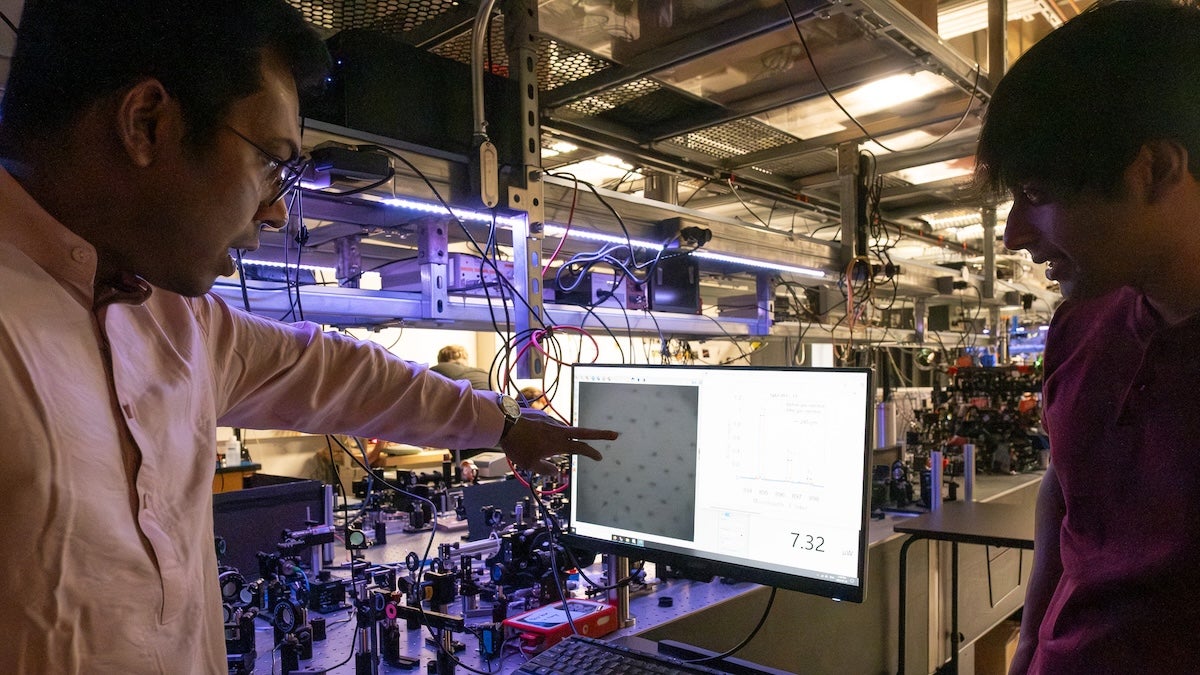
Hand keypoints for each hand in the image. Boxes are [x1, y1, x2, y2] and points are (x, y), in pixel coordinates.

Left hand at [498, 408, 616, 474]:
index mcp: (558, 442)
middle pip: (584, 431)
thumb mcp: (530, 464)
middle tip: (614, 434)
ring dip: (560, 438)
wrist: (503, 422)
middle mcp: (558, 429)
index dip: (592, 453)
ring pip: (562, 431)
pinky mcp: (541, 416)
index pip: (580, 448)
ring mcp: (550, 420)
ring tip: (539, 446)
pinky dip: (547, 433)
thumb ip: (545, 469)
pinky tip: (534, 437)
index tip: (600, 456)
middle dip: (600, 434)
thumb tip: (556, 469)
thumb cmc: (517, 445)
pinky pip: (549, 426)